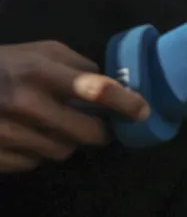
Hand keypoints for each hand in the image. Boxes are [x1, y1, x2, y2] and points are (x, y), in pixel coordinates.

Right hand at [0, 41, 149, 172]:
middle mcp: (26, 104)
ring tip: (53, 126)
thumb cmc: (3, 65)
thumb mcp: (39, 52)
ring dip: (66, 141)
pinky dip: (38, 153)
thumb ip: (76, 66)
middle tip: (102, 127)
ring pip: (61, 152)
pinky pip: (34, 163)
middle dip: (100, 132)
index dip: (125, 103)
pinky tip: (28, 136)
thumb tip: (111, 85)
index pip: (96, 89)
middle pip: (86, 134)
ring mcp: (8, 133)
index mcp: (40, 72)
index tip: (143, 111)